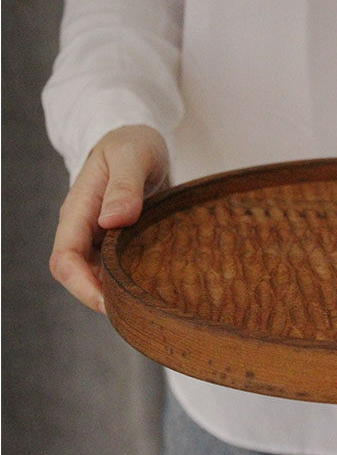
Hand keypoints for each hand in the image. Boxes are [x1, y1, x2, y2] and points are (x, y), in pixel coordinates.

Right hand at [49, 125, 168, 313]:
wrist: (140, 141)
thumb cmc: (133, 143)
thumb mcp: (132, 156)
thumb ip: (124, 186)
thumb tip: (113, 220)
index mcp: (78, 210)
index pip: (65, 258)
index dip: (81, 284)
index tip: (109, 302)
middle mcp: (85, 228)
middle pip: (77, 275)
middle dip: (99, 297)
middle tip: (135, 313)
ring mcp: (101, 236)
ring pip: (98, 275)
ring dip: (116, 292)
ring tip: (146, 307)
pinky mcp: (120, 240)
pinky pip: (118, 267)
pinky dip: (131, 280)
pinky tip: (155, 288)